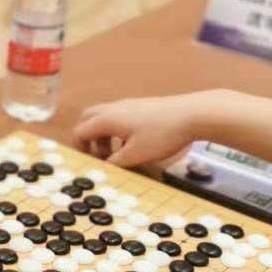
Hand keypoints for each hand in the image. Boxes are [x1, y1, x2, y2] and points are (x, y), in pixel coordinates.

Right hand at [73, 90, 220, 167]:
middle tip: (95, 157)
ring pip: (104, 118)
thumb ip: (115, 162)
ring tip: (114, 155)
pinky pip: (119, 117)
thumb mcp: (135, 155)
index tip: (87, 165)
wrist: (193, 114)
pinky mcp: (141, 106)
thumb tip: (104, 166)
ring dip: (102, 136)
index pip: (80, 132)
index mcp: (107, 120)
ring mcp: (128, 105)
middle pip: (88, 119)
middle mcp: (113, 109)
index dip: (79, 149)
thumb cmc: (161, 135)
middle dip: (87, 139)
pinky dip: (116, 132)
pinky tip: (132, 145)